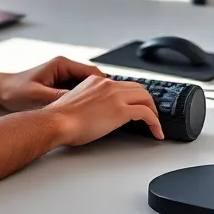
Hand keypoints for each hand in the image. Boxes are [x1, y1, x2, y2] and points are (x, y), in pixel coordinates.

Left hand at [0, 56, 106, 111]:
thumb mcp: (39, 96)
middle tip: (113, 106)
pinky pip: (78, 92)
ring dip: (94, 97)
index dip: (105, 85)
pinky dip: (84, 101)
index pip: (93, 72)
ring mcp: (61, 77)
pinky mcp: (58, 86)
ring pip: (86, 87)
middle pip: (93, 80)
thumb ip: (59, 97)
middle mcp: (64, 68)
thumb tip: (81, 102)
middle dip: (103, 92)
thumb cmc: (15, 90)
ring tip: (104, 111)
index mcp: (62, 65)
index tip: (114, 97)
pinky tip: (88, 113)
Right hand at [47, 76, 163, 144]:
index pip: (122, 84)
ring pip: (145, 97)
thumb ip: (90, 102)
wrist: (57, 122)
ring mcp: (115, 96)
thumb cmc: (61, 118)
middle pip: (138, 88)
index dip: (132, 96)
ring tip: (155, 124)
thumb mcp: (77, 102)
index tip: (135, 105)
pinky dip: (155, 123)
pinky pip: (146, 114)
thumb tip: (98, 113)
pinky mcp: (121, 111)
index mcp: (96, 81)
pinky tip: (156, 132)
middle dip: (146, 101)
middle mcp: (107, 84)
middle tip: (150, 114)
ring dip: (153, 111)